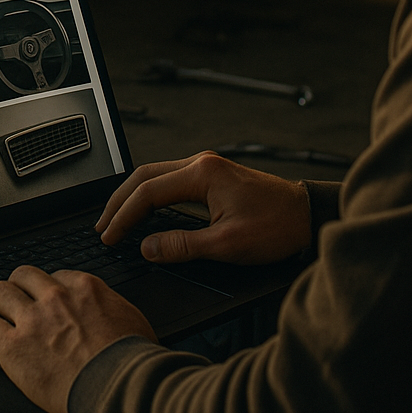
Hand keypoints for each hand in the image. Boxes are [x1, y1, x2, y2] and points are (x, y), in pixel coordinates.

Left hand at [0, 265, 155, 412]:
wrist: (121, 385)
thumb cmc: (131, 359)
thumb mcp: (129, 318)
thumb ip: (110, 307)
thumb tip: (109, 313)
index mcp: (82, 287)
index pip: (54, 276)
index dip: (47, 289)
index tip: (45, 299)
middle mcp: (54, 296)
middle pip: (22, 276)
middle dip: (18, 287)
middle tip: (16, 300)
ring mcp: (32, 320)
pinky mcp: (14, 346)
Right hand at [96, 151, 310, 264]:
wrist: (308, 216)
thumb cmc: (276, 227)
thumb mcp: (228, 244)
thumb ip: (182, 246)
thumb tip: (148, 248)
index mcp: (201, 173)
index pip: (147, 192)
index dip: (124, 216)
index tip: (110, 236)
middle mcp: (200, 163)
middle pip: (144, 176)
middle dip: (119, 201)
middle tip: (103, 225)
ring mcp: (206, 166)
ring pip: (156, 175)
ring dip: (134, 197)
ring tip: (117, 219)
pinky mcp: (213, 175)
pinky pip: (170, 179)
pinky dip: (151, 195)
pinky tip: (145, 210)